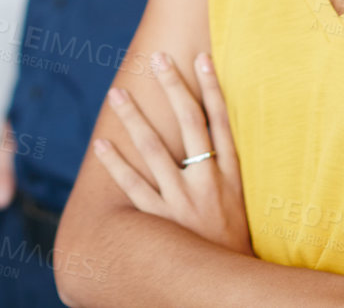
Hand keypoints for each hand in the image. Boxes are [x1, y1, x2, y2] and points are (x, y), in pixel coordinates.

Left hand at [92, 51, 251, 254]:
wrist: (228, 287)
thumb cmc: (234, 242)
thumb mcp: (242, 203)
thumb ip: (226, 171)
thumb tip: (215, 135)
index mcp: (231, 176)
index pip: (221, 121)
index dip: (211, 88)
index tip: (200, 58)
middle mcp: (208, 183)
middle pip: (189, 124)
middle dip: (174, 88)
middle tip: (158, 59)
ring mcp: (183, 201)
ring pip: (154, 150)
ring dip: (134, 119)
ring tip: (117, 93)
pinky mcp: (161, 221)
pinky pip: (134, 187)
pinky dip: (116, 165)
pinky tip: (101, 145)